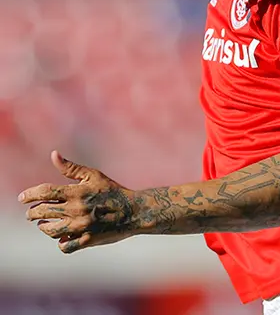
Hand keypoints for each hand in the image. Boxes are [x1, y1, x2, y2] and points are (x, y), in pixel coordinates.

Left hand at [19, 151, 136, 253]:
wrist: (135, 211)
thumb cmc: (113, 191)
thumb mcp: (94, 176)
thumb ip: (71, 168)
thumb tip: (53, 154)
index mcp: (77, 192)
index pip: (44, 192)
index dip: (29, 195)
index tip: (22, 198)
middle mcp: (77, 210)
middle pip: (42, 212)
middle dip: (32, 213)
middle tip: (31, 213)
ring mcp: (81, 226)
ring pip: (50, 231)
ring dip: (44, 227)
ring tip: (45, 224)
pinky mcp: (87, 240)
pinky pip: (64, 246)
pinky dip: (61, 242)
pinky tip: (62, 237)